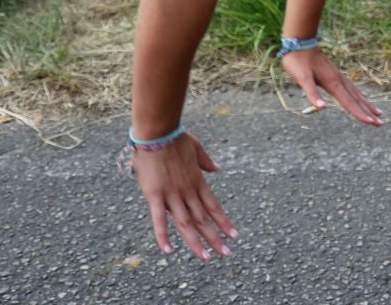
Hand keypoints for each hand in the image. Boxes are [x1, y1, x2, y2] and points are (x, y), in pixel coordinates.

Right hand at [130, 132, 235, 259]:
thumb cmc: (175, 139)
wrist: (158, 133)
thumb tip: (218, 168)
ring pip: (186, 224)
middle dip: (216, 237)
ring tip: (207, 258)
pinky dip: (163, 236)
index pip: (214, 206)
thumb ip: (206, 161)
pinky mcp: (155, 196)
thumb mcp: (197, 148)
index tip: (235, 235)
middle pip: (204, 219)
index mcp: (198, 182)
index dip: (224, 221)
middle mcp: (188, 192)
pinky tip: (169, 251)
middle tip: (227, 253)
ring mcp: (172, 195)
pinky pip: (159, 220)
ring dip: (197, 242)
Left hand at [282, 48, 383, 125]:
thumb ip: (312, 93)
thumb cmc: (299, 62)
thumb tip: (322, 108)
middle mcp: (339, 81)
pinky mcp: (336, 74)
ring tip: (379, 112)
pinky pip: (352, 87)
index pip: (349, 102)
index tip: (372, 122)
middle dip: (369, 112)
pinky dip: (360, 95)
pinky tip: (364, 96)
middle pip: (357, 100)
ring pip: (357, 94)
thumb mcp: (302, 78)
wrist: (301, 42)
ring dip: (367, 104)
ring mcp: (339, 77)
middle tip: (381, 123)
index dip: (360, 114)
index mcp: (333, 84)